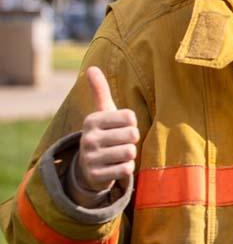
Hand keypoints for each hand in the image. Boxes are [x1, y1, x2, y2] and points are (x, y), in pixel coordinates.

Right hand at [77, 66, 139, 192]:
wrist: (88, 168)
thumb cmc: (104, 134)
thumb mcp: (102, 113)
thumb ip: (100, 91)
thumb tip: (91, 67)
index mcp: (92, 120)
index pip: (130, 117)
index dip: (131, 124)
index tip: (119, 128)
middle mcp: (88, 138)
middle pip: (133, 135)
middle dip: (131, 141)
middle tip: (119, 143)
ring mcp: (90, 157)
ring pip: (130, 153)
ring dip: (129, 156)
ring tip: (117, 155)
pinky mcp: (95, 175)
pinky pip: (126, 170)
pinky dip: (126, 169)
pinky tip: (115, 167)